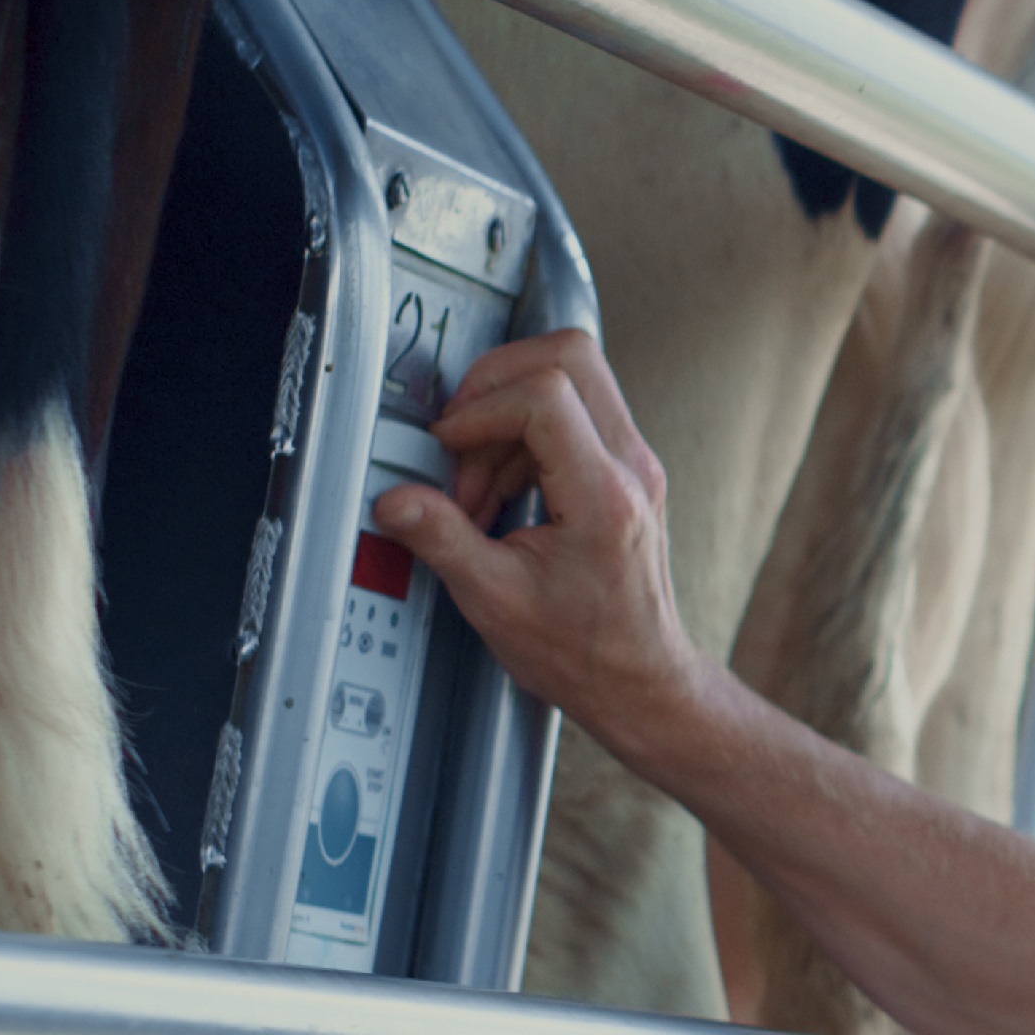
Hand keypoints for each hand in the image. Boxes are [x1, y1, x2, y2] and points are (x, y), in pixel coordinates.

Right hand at [374, 330, 703, 749]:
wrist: (639, 679)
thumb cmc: (586, 652)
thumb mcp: (494, 599)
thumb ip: (441, 539)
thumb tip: (395, 500)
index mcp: (604, 494)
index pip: (544, 393)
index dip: (481, 409)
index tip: (448, 445)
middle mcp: (632, 466)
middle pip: (570, 354)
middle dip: (497, 381)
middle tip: (459, 434)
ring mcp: (636, 464)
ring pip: (573, 378)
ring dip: (507, 420)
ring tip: (477, 491)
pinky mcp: (626, 472)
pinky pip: (575, 416)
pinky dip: (526, 439)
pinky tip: (499, 495)